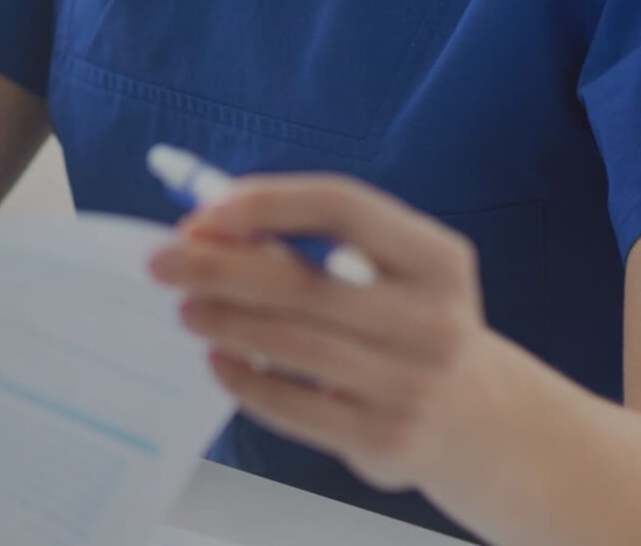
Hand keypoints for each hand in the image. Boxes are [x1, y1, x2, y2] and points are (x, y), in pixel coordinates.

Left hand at [146, 172, 507, 493]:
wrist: (477, 418)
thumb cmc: (405, 321)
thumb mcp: (391, 272)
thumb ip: (315, 245)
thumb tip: (208, 230)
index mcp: (436, 258)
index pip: (342, 206)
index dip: (267, 203)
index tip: (203, 213)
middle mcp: (433, 319)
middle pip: (303, 283)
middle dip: (219, 267)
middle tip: (163, 261)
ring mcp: (412, 383)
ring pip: (292, 345)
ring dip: (225, 322)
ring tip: (186, 308)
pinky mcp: (386, 437)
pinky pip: (295, 407)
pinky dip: (246, 380)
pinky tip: (217, 359)